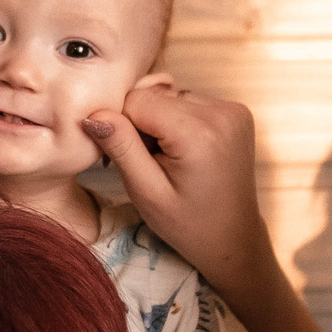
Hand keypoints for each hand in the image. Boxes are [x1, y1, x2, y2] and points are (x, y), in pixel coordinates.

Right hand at [83, 85, 272, 296]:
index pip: (137, 100)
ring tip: (170, 159)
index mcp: (198, 133)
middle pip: (156, 95)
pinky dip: (180, 121)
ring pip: (172, 96)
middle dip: (143, 124)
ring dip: (162, 122)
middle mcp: (221, 112)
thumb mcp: (146, 192)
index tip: (130, 157)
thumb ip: (121, 147)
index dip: (123, 126)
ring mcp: (232, 109)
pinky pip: (191, 102)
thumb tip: (94, 113)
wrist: (232, 236)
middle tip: (151, 163)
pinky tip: (187, 151)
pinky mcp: (237, 112)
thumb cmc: (187, 223)